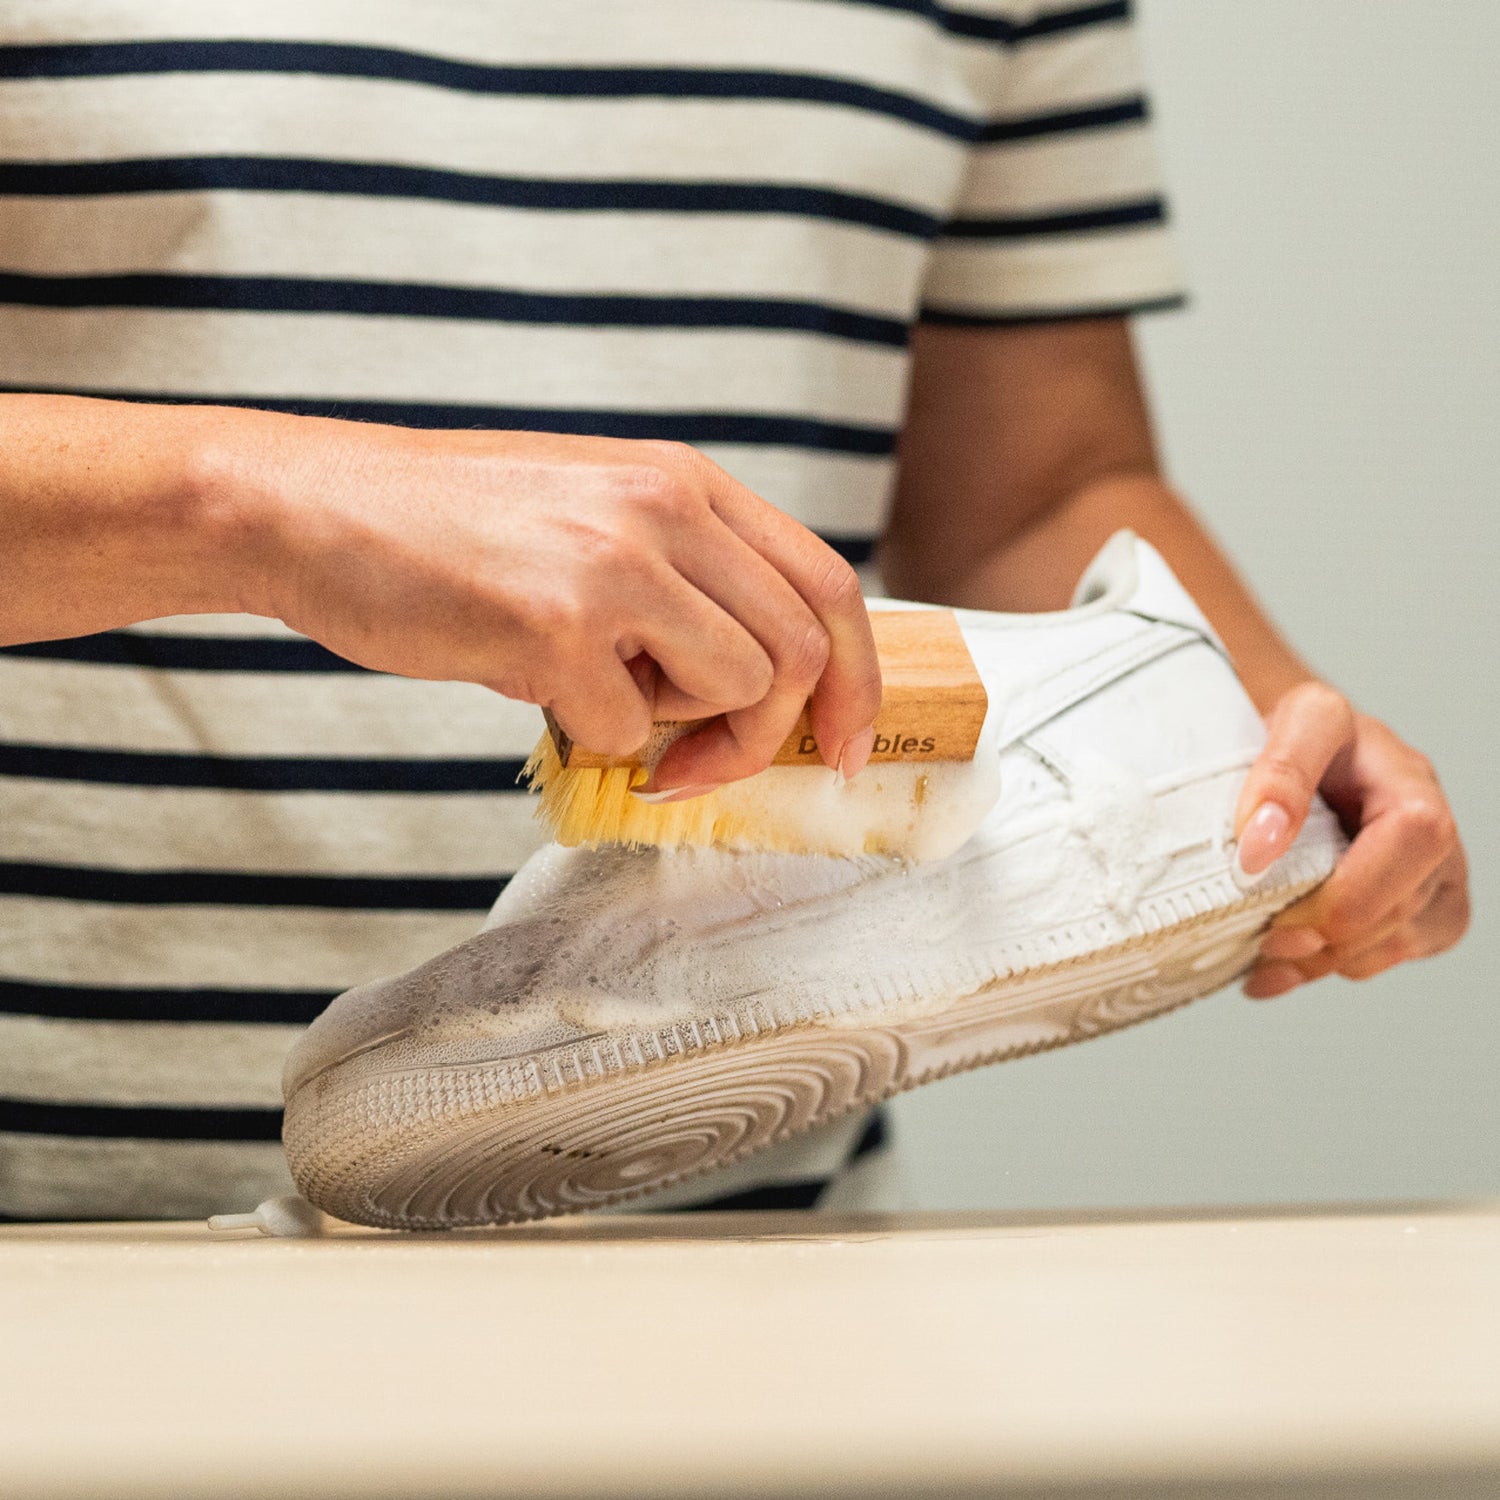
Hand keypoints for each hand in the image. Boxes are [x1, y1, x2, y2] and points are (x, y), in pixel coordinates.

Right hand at [223, 413, 881, 788]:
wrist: (315, 509)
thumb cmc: (454, 528)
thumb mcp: (595, 511)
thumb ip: (686, 576)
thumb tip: (760, 681)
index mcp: (685, 481)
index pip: (827, 584)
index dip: (858, 678)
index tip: (847, 746)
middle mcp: (665, 508)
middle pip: (801, 651)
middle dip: (772, 736)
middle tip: (704, 769)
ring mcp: (614, 562)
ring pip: (738, 691)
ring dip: (687, 736)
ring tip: (609, 709)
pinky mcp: (555, 625)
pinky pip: (629, 729)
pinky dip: (592, 736)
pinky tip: (533, 687)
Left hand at [1231, 682, 1468, 998]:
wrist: (1296, 744)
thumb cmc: (1296, 734)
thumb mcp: (1288, 724)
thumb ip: (1279, 774)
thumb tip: (1260, 846)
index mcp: (1403, 775)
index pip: (1412, 837)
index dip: (1346, 884)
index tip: (1267, 890)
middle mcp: (1434, 823)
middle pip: (1400, 905)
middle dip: (1325, 933)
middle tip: (1262, 938)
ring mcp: (1436, 867)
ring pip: (1396, 940)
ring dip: (1323, 959)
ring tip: (1265, 952)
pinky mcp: (1428, 903)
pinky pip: (1395, 953)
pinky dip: (1332, 965)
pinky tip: (1286, 963)